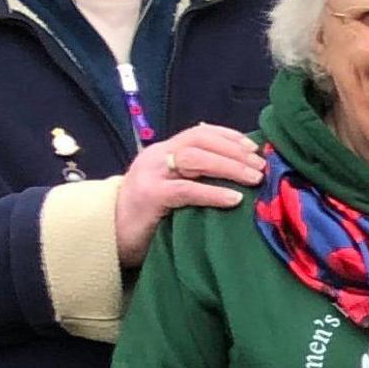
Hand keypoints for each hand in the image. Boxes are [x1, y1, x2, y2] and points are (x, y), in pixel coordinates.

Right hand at [112, 123, 263, 266]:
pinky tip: (234, 199)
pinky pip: (186, 190)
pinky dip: (213, 193)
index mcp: (164, 151)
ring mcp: (151, 175)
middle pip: (200, 141)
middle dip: (235, 152)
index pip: (200, 132)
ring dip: (230, 167)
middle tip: (261, 167)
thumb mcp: (172, 188)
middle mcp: (157, 157)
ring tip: (254, 179)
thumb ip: (195, 177)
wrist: (107, 235)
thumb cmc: (148, 215)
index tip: (254, 148)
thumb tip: (240, 173)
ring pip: (195, 159)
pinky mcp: (150, 197)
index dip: (229, 137)